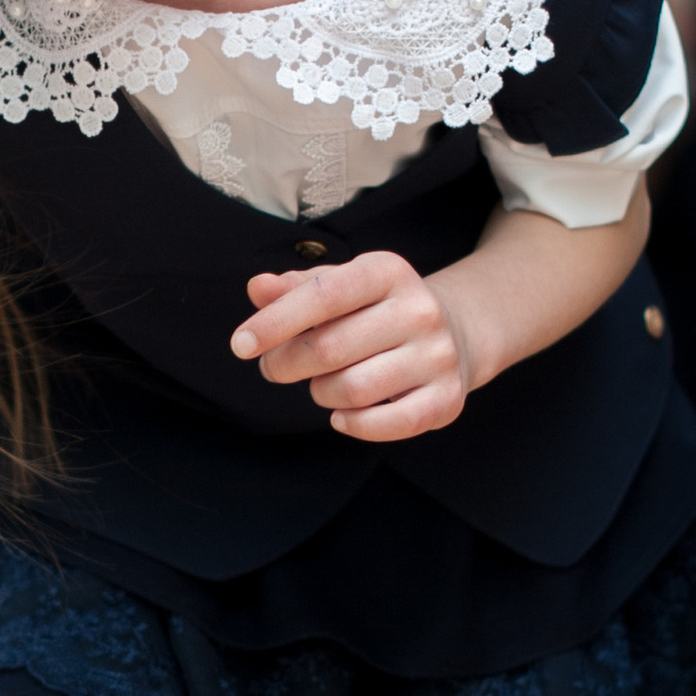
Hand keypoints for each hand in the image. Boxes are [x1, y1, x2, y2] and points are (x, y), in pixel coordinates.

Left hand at [231, 246, 473, 438]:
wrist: (455, 332)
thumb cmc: (377, 310)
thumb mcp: (340, 287)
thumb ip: (295, 288)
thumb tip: (258, 288)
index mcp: (388, 271)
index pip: (322, 295)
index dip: (274, 322)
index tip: (240, 345)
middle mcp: (419, 310)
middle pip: (328, 348)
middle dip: (286, 364)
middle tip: (276, 368)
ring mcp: (437, 355)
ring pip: (351, 390)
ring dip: (321, 393)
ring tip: (323, 384)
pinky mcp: (446, 398)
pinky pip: (385, 424)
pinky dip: (352, 424)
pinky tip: (342, 414)